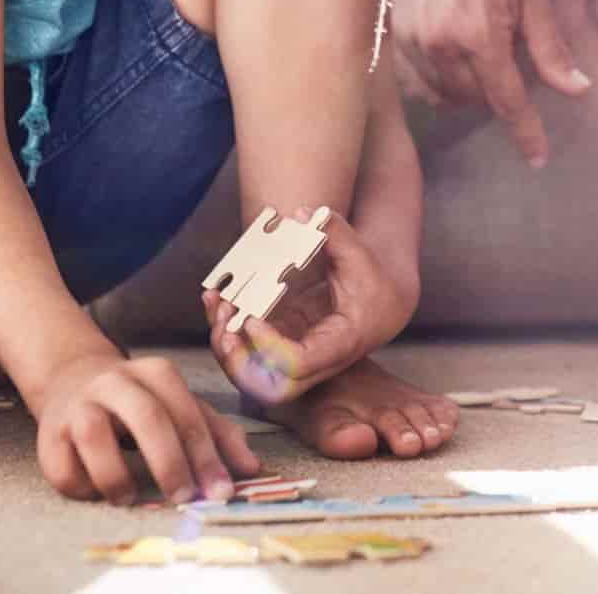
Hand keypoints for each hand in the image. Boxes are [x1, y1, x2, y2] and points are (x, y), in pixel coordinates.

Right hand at [29, 350, 261, 504]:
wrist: (72, 377)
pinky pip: (61, 465)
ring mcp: (78, 404)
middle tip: (184, 497)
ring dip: (116, 474)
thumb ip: (217, 432)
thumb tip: (252, 468)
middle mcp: (115, 382)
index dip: (206, 454)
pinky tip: (96, 492)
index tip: (221, 491)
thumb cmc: (139, 400)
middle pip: (146, 416)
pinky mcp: (48, 432)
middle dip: (169, 461)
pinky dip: (80, 486)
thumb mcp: (180, 404)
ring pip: (94, 434)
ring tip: (129, 498)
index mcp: (155, 373)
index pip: (186, 411)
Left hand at [203, 209, 418, 405]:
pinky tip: (216, 299)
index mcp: (338, 345)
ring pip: (251, 371)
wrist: (380, 305)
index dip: (269, 347)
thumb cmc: (372, 283)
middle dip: (237, 359)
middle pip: (268, 383)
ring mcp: (293, 354)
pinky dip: (226, 329)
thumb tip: (303, 213)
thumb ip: (336, 234)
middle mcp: (314, 361)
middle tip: (223, 322)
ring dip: (225, 345)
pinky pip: (247, 349)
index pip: (298, 364)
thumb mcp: (361, 257)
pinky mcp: (280, 342)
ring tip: (216, 304)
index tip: (251, 318)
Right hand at [391, 0, 589, 165]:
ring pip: (441, 93)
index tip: (538, 157)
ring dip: (466, 90)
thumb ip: (551, 48)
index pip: (506, 102)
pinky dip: (434, 82)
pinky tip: (451, 63)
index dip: (525, 132)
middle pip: (473, 100)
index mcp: (478, 34)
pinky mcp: (392, 26)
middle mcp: (438, 41)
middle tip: (512, 71)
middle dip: (497, 96)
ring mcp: (409, 35)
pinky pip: (413, 79)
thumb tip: (577, 91)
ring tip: (483, 63)